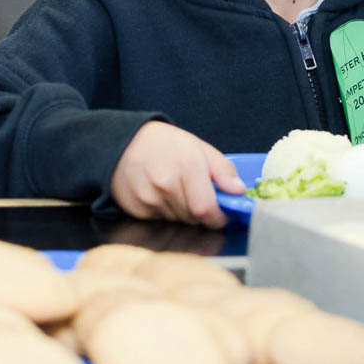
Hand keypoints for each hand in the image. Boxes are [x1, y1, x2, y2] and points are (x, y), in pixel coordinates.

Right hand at [109, 121, 244, 225]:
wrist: (124, 142)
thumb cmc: (166, 144)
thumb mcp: (200, 148)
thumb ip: (223, 170)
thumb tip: (239, 191)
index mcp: (187, 166)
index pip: (206, 209)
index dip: (218, 218)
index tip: (222, 216)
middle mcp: (167, 183)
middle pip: (194, 218)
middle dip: (202, 213)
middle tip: (197, 196)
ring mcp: (149, 198)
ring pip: (178, 221)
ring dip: (183, 213)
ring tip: (176, 190)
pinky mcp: (137, 209)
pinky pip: (160, 221)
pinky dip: (166, 213)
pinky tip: (161, 195)